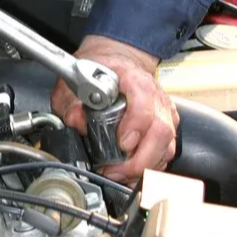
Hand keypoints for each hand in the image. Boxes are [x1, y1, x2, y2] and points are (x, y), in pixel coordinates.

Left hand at [51, 35, 178, 181]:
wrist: (115, 62)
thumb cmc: (98, 71)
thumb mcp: (74, 82)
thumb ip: (70, 103)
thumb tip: (76, 123)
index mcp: (133, 80)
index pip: (145, 103)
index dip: (136, 126)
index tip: (122, 144)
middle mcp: (155, 96)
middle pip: (161, 132)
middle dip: (138, 160)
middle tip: (114, 170)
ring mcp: (164, 112)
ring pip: (167, 146)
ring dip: (143, 168)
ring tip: (119, 175)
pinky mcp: (167, 126)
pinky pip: (166, 153)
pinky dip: (149, 168)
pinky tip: (130, 173)